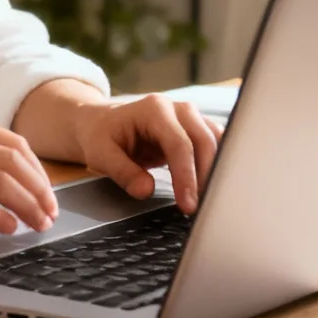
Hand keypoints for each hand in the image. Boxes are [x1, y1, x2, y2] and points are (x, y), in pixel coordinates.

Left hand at [72, 95, 221, 213]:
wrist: (103, 123)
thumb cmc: (102, 136)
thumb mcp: (100, 154)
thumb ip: (122, 172)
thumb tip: (146, 190)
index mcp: (154, 109)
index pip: (179, 144)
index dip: (186, 176)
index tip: (188, 204)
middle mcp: (177, 108)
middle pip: (204, 141)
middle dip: (205, 177)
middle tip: (200, 209)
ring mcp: (190, 116)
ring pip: (215, 142)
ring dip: (215, 172)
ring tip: (206, 201)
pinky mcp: (196, 128)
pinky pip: (215, 144)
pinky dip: (217, 165)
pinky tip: (211, 187)